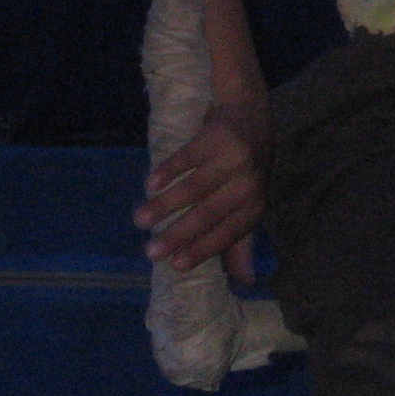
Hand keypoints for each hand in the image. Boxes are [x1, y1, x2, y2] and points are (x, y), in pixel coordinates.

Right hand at [136, 100, 266, 284]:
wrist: (250, 113)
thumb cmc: (245, 169)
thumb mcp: (248, 204)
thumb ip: (241, 242)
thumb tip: (245, 282)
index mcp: (255, 205)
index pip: (228, 232)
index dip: (203, 249)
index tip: (176, 265)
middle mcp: (248, 183)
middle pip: (209, 213)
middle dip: (178, 234)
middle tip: (150, 252)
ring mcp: (234, 158)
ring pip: (195, 187)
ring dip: (165, 205)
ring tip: (138, 220)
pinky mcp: (216, 136)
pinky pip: (188, 156)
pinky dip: (168, 171)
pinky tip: (150, 184)